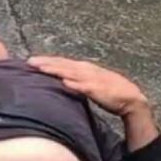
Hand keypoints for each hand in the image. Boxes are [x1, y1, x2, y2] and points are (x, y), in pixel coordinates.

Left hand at [28, 56, 148, 116]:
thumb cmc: (111, 92)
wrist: (131, 99)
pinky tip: (64, 83)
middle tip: (29, 61)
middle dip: (46, 63)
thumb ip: (78, 81)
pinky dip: (74, 84)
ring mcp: (92, 79)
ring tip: (41, 69)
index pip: (63, 63)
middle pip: (63, 64)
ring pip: (70, 72)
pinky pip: (84, 86)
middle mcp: (87, 70)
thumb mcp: (92, 84)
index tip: (32, 61)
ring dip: (56, 70)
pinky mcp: (97, 89)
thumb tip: (64, 82)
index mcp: (85, 68)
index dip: (48, 61)